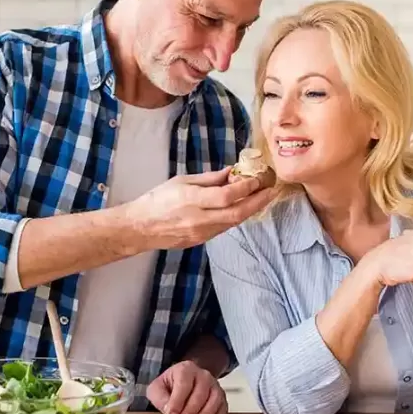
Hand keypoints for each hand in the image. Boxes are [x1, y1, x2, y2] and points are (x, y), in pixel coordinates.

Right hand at [124, 166, 276, 250]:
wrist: (141, 227)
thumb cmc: (158, 199)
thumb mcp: (182, 181)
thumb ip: (209, 179)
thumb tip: (231, 172)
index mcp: (192, 200)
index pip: (227, 195)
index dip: (246, 187)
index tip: (258, 179)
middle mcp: (199, 219)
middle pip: (236, 212)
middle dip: (257, 202)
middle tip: (271, 191)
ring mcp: (201, 233)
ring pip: (233, 222)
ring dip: (250, 210)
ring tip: (262, 198)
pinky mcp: (201, 241)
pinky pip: (224, 228)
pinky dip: (236, 217)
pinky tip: (243, 208)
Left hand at [146, 360, 227, 413]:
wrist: (184, 381)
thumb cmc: (170, 385)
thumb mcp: (157, 388)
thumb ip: (159, 397)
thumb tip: (168, 409)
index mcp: (185, 369)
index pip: (184, 385)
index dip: (177, 404)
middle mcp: (203, 374)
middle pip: (200, 395)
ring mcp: (214, 385)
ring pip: (214, 401)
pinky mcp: (222, 396)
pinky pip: (222, 408)